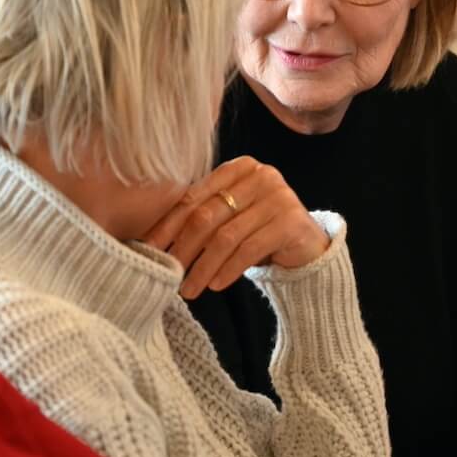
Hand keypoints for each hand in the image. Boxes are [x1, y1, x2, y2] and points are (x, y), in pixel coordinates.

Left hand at [143, 156, 329, 298]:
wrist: (307, 246)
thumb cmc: (259, 230)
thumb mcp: (230, 217)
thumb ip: (201, 216)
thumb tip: (150, 240)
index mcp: (237, 168)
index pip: (193, 197)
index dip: (167, 225)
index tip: (149, 249)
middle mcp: (260, 175)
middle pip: (207, 216)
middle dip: (183, 248)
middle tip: (168, 274)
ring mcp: (278, 197)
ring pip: (227, 237)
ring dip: (203, 267)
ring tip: (189, 289)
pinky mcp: (291, 222)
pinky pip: (249, 249)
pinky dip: (228, 269)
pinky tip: (215, 285)